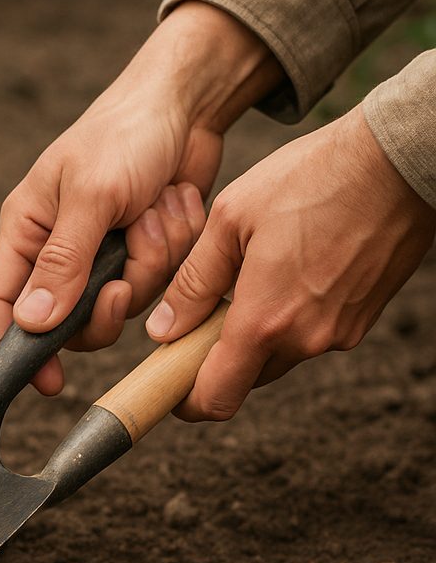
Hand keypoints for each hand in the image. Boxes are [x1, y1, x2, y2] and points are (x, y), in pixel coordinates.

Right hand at [0, 2, 280, 394]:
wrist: (186, 105)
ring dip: (151, 260)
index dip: (17, 348)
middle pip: (72, 321)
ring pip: (125, 303)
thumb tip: (31, 324)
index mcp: (27, 231)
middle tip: (125, 279)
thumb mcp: (91, 197)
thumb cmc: (124, 135)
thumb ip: (62, 263)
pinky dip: (175, 245)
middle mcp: (60, 249)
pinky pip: (162, 280)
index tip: (49, 382)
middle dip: (107, 304)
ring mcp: (104, 254)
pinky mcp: (145, 251)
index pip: (2, 304)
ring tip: (156, 209)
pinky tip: (174, 203)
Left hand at [147, 106, 435, 419]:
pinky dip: (288, 317)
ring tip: (251, 275)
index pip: (216, 398)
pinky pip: (309, 334)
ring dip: (255, 332)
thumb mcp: (230, 219)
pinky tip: (287, 269)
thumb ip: (194, 282)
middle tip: (205, 310)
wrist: (397, 160)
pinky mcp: (361, 320)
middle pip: (244, 377)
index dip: (186, 401)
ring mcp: (339, 333)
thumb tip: (164, 330)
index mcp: (265, 321)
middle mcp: (306, 340)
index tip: (169, 382)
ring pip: (278, 355)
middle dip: (217, 356)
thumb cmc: (310, 178)